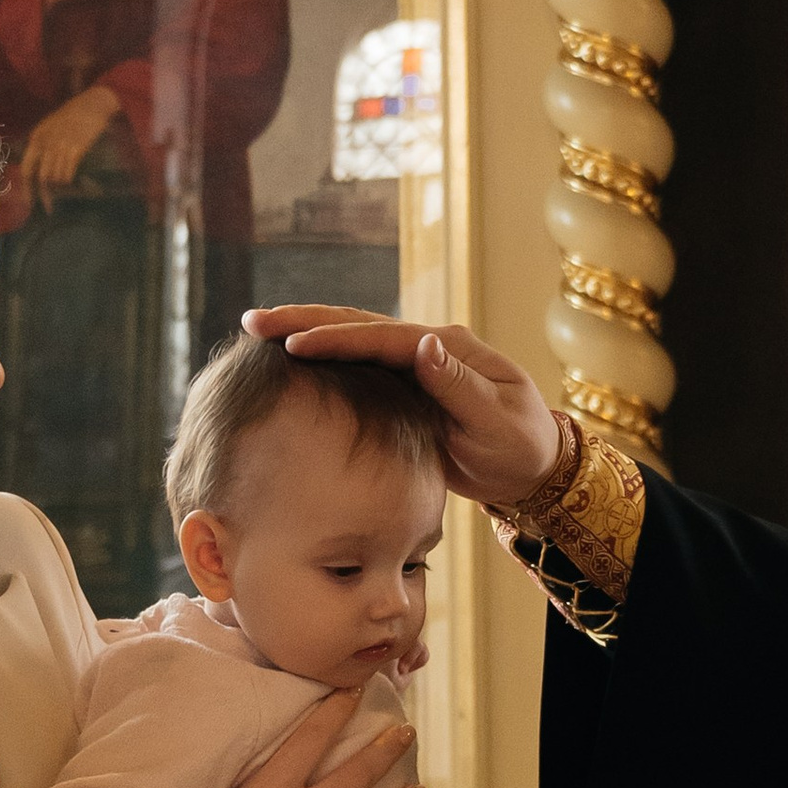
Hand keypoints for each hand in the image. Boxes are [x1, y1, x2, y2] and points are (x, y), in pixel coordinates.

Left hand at [17, 78, 125, 204]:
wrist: (92, 105)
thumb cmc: (72, 116)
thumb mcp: (50, 127)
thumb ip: (42, 145)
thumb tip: (38, 170)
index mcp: (37, 137)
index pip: (27, 168)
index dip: (26, 188)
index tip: (30, 203)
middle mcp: (46, 143)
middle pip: (41, 177)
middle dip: (44, 195)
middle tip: (48, 208)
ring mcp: (61, 146)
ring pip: (55, 177)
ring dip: (59, 186)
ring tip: (64, 187)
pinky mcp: (76, 149)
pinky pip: (67, 173)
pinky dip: (68, 179)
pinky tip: (71, 179)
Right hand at [241, 308, 559, 507]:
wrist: (535, 466)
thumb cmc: (520, 448)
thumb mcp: (496, 423)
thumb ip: (459, 385)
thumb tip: (426, 343)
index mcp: (450, 348)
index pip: (383, 338)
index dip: (337, 340)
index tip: (293, 345)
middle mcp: (430, 346)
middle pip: (359, 325)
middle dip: (305, 320)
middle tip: (253, 321)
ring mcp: (417, 364)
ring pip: (353, 340)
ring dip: (307, 332)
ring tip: (257, 331)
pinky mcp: (406, 387)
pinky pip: (357, 366)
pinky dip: (323, 358)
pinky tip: (289, 360)